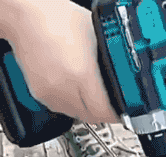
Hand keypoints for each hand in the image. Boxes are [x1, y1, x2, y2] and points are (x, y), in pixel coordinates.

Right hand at [3, 0, 118, 122]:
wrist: (26, 16)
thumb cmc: (58, 19)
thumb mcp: (96, 37)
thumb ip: (111, 60)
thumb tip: (125, 77)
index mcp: (81, 74)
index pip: (105, 111)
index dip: (118, 113)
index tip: (124, 110)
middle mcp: (64, 88)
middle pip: (93, 116)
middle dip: (104, 111)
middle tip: (111, 102)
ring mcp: (51, 94)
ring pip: (78, 115)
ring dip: (88, 108)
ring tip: (92, 92)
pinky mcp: (41, 95)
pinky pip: (63, 108)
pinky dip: (72, 102)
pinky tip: (74, 87)